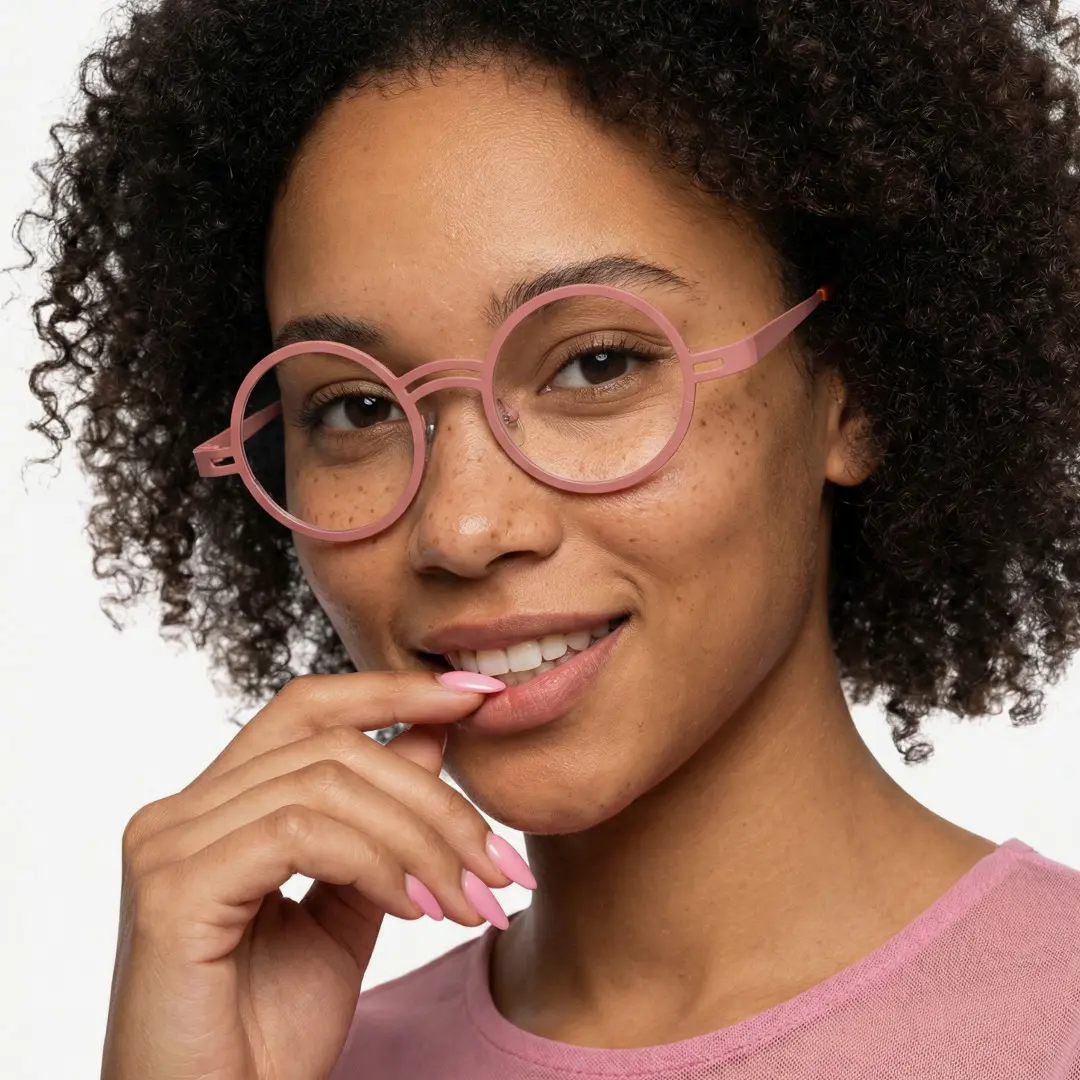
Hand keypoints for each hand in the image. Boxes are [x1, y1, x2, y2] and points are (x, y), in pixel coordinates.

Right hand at [100, 671, 520, 1079]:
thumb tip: (432, 733)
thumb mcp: (353, 903)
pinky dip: (377, 863)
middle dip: (433, 797)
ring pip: (326, 785)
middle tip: (499, 863)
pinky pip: (301, 834)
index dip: (393, 689)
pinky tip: (416, 913)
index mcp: (215, 807)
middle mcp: (180, 811)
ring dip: (421, 841)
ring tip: (469, 902)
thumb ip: (382, 820)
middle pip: (333, 744)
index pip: (308, 707)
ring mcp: (168, 844)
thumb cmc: (272, 1034)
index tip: (478, 696)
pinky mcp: (173, 888)